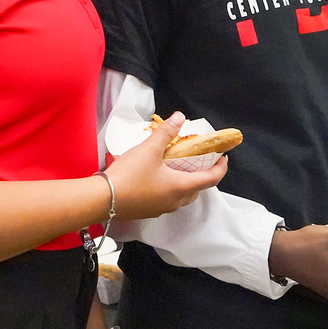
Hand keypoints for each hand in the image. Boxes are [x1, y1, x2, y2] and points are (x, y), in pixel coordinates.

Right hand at [108, 112, 226, 219]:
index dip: (220, 168)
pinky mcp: (147, 211)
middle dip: (201, 176)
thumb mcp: (149, 149)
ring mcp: (161, 209)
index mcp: (180, 187)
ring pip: (180, 196)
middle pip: (196, 190)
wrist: (103, 199)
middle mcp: (174, 201)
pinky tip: (156, 177)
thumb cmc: (130, 174)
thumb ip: (166, 132)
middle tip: (199, 161)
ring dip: (184, 183)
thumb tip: (180, 117)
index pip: (210, 179)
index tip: (224, 158)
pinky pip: (166, 200)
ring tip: (177, 167)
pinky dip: (169, 188)